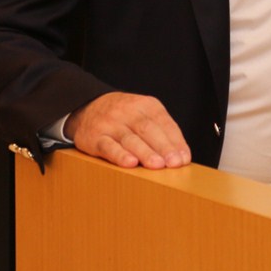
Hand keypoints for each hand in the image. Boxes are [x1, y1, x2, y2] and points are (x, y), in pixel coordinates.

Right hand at [63, 91, 191, 168]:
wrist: (87, 107)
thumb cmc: (124, 117)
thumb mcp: (144, 114)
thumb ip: (162, 132)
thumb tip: (181, 157)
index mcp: (146, 105)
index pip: (164, 122)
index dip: (175, 141)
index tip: (184, 159)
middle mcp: (128, 112)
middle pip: (148, 129)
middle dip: (163, 147)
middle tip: (174, 163)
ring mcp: (111, 124)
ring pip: (130, 139)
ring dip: (145, 152)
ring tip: (157, 165)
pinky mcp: (95, 137)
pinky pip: (108, 146)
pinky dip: (119, 155)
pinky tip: (130, 163)